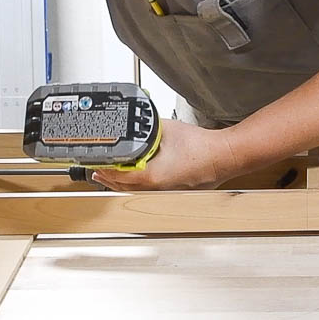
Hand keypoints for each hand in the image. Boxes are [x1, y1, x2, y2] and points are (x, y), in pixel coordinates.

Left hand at [90, 118, 237, 190]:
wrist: (223, 156)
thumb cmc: (202, 146)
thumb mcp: (166, 130)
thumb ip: (146, 130)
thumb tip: (134, 127)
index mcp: (152, 176)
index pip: (118, 177)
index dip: (104, 170)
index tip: (95, 164)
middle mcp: (156, 189)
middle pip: (124, 188)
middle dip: (109, 179)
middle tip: (97, 170)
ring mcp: (165, 192)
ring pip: (136, 191)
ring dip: (122, 183)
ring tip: (112, 173)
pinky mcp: (173, 191)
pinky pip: (148, 190)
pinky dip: (137, 184)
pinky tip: (137, 174)